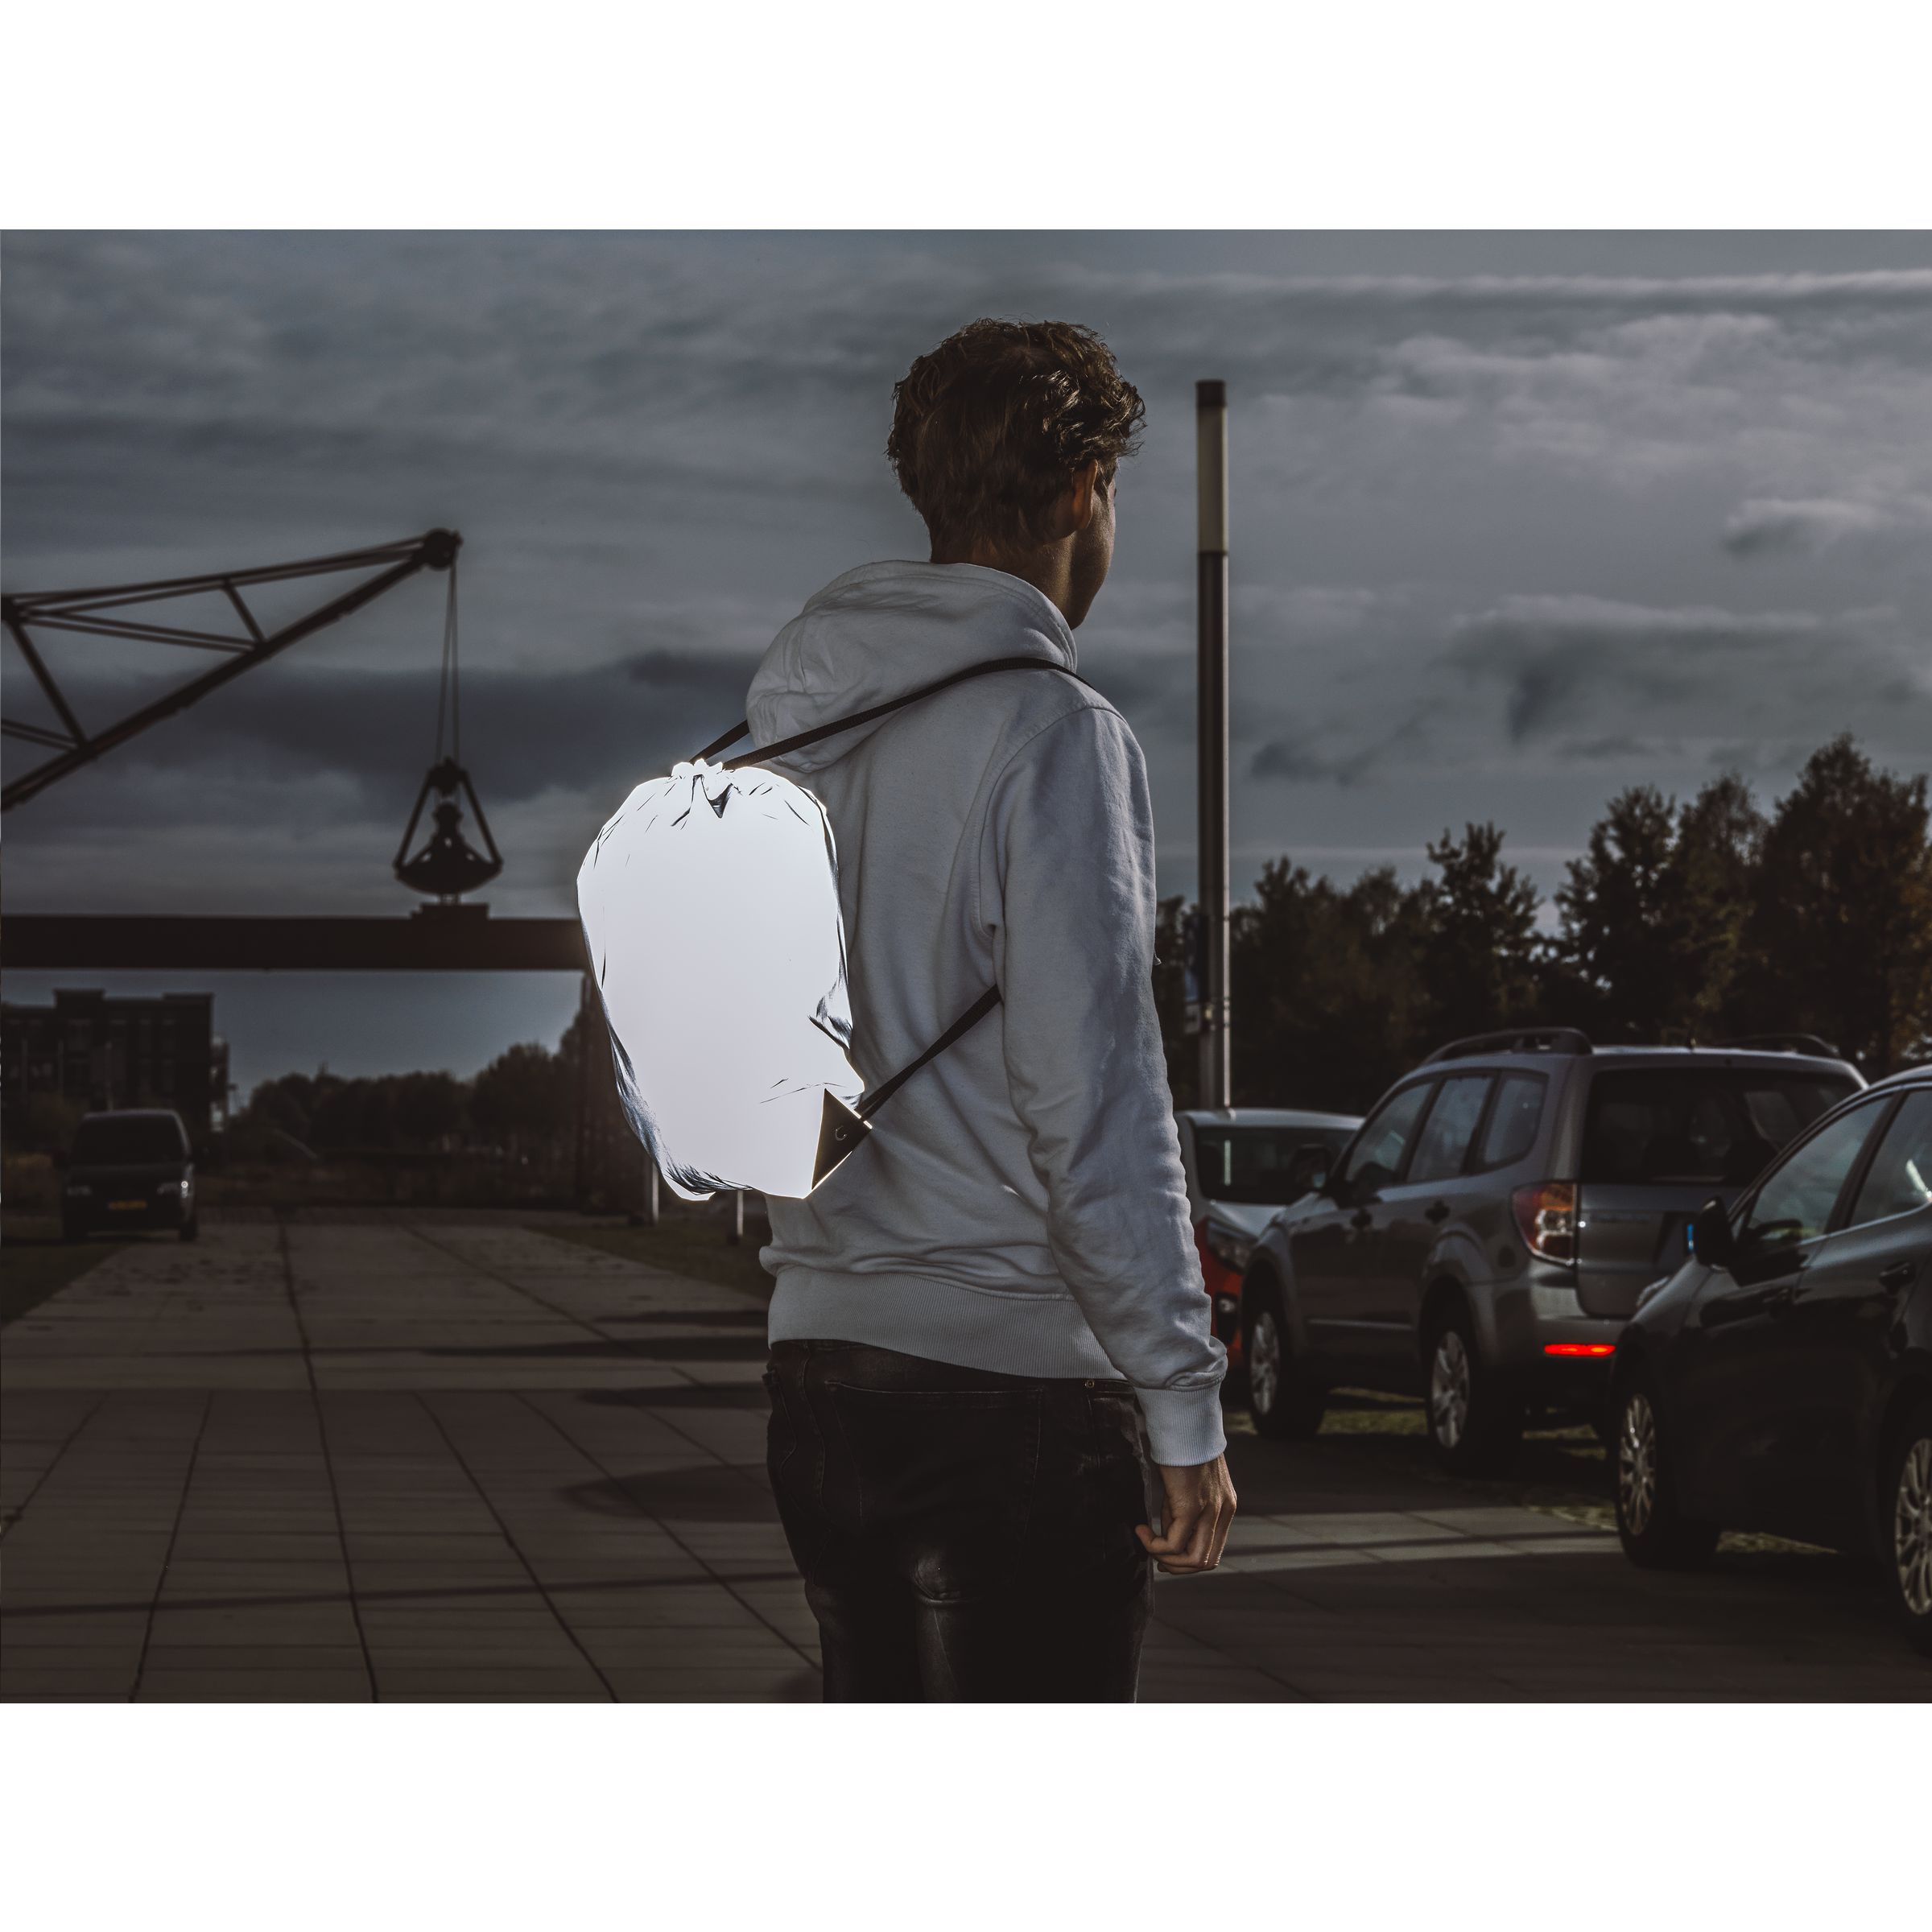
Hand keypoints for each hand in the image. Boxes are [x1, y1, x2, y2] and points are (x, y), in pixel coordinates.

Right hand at [1136, 1453, 1236, 1575]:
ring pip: (1194, 1559)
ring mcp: (1211, 1511)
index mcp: (1226, 1507)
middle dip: (1178, 1567)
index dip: (1188, 1561)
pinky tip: (1142, 1530)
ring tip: (1148, 1544)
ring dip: (1167, 1559)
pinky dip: (1155, 1545)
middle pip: (1206, 1561)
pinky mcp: (1191, 1507)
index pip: (1213, 1551)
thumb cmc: (1181, 1448)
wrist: (1182, 1423)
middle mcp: (1223, 1512)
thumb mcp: (1189, 1486)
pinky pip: (1174, 1543)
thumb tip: (1167, 1534)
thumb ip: (1183, 1511)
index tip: (1166, 1556)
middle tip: (1156, 1558)